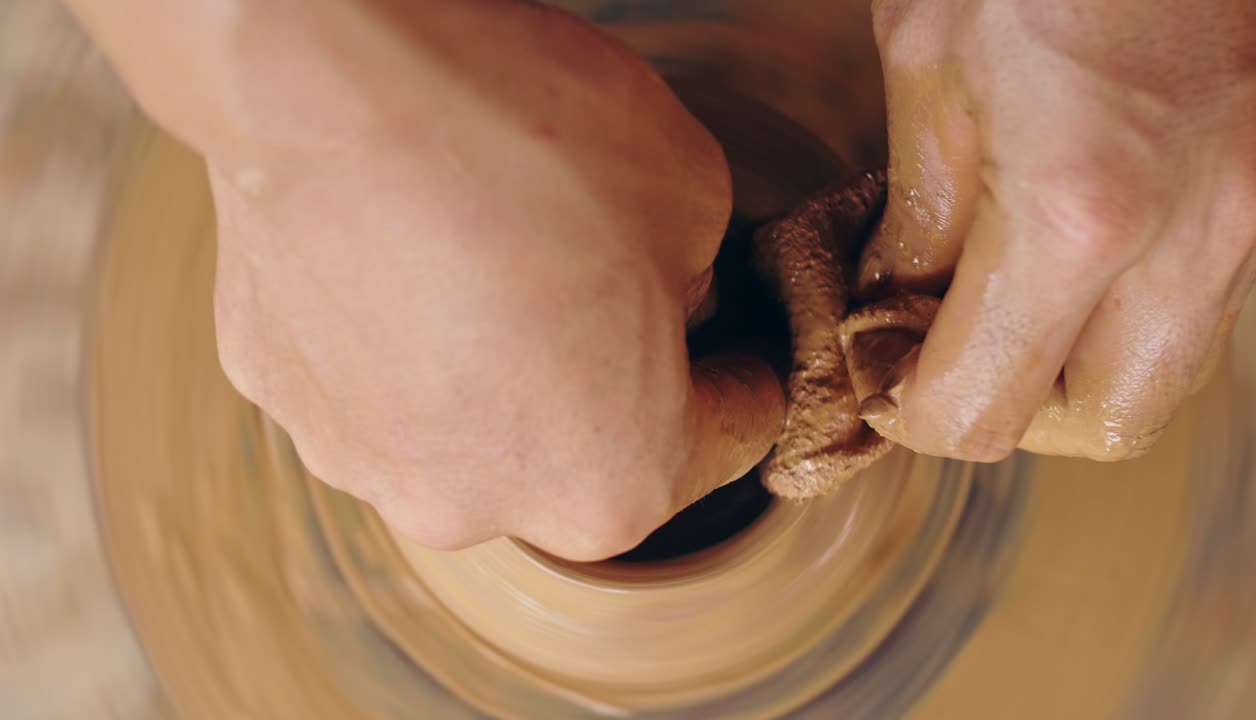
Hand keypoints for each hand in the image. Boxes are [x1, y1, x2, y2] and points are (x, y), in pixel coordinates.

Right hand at [72, 0, 783, 559]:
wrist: (328, 79)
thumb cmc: (525, 143)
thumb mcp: (695, 192)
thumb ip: (702, 280)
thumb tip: (663, 298)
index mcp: (610, 488)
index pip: (730, 434)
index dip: (739, 368)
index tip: (726, 332)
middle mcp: (480, 513)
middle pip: (585, 448)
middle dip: (608, 376)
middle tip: (592, 275)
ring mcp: (367, 466)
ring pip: (473, 424)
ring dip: (494, 366)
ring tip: (483, 257)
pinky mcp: (283, 401)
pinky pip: (376, 379)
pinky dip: (401, 336)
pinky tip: (401, 255)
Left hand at [858, 0, 1255, 460]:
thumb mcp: (928, 60)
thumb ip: (919, 213)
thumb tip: (899, 306)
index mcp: (1080, 209)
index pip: (987, 405)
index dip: (917, 414)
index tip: (884, 382)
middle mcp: (1194, 231)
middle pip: (1105, 423)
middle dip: (1014, 413)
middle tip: (945, 358)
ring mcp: (1255, 209)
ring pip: (1169, 372)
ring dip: (1077, 372)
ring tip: (1002, 311)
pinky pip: (1202, 303)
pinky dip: (1128, 315)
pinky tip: (1069, 261)